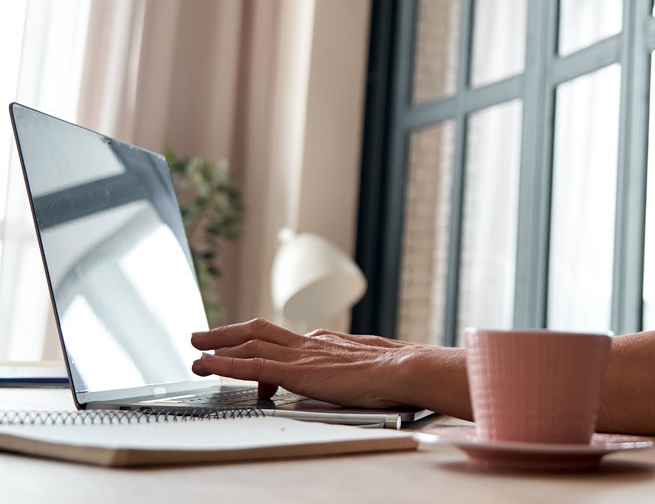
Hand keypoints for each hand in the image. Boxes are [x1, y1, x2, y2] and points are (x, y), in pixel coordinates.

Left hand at [191, 318, 421, 407]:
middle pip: (260, 331)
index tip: (245, 347)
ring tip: (196, 351)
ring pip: (250, 345)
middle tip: (204, 335)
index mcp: (328, 342)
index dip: (260, 343)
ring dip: (219, 347)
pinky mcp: (296, 372)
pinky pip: (251, 366)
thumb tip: (360, 377)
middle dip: (229, 333)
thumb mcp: (372, 367)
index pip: (286, 340)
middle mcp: (310, 343)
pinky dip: (225, 365)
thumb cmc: (397, 373)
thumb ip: (356, 370)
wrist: (404, 369)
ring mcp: (302, 355)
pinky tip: (207, 365)